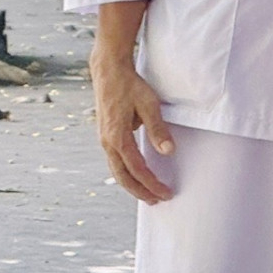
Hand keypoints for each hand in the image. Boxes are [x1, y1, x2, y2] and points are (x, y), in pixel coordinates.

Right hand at [89, 41, 174, 205]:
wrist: (108, 72)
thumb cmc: (131, 86)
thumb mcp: (149, 105)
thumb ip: (158, 129)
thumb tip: (168, 151)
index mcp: (118, 137)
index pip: (137, 169)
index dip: (152, 183)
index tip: (166, 193)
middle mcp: (107, 142)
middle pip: (123, 176)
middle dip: (141, 191)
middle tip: (159, 200)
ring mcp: (104, 139)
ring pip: (117, 170)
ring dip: (132, 184)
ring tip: (148, 194)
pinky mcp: (105, 135)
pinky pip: (115, 161)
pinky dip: (125, 173)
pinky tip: (136, 175)